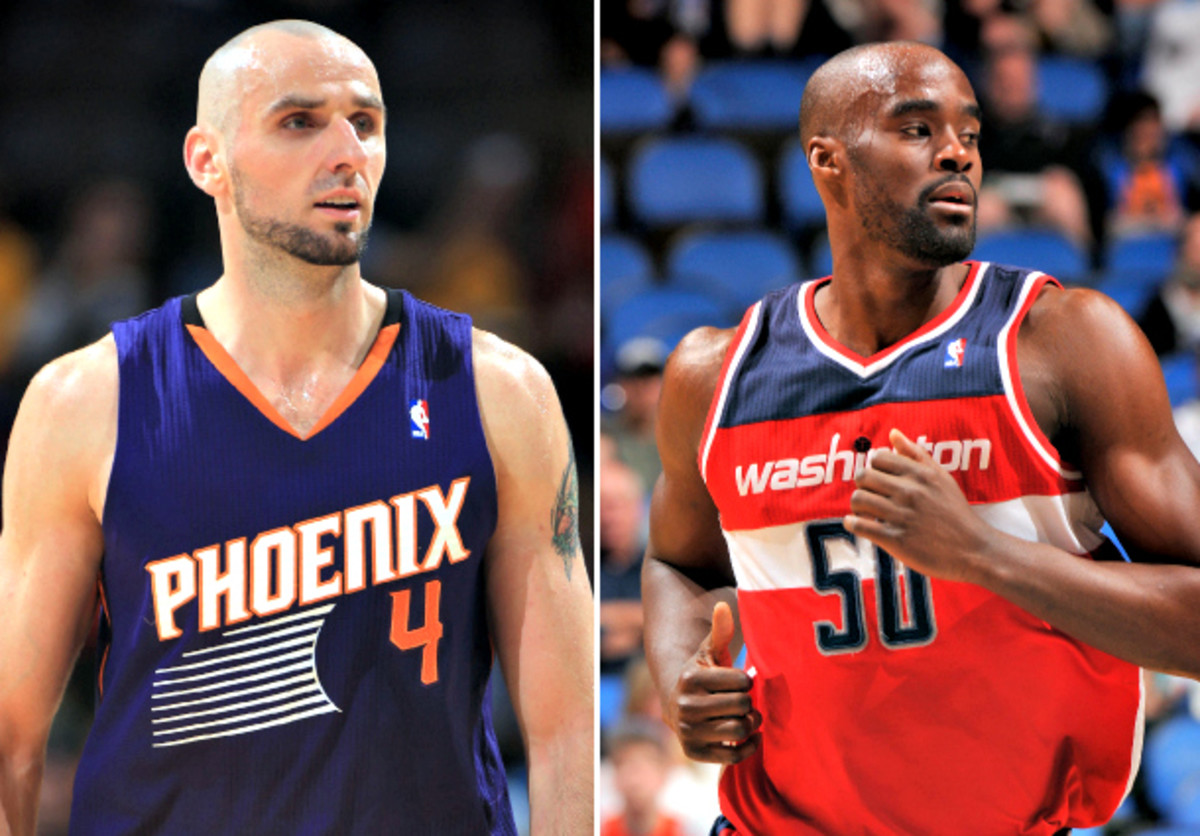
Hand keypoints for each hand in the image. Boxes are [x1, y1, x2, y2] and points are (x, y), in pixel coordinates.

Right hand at [666, 601, 761, 763]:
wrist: (677, 706)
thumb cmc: (702, 676)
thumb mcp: (709, 652)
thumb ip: (720, 631)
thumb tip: (723, 605)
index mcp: (691, 678)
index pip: (742, 682)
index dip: (746, 682)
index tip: (739, 683)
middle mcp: (685, 705)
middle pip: (742, 707)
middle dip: (749, 704)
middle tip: (745, 702)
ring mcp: (688, 731)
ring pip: (739, 730)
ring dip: (750, 724)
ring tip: (746, 717)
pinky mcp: (693, 752)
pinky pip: (733, 755)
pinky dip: (748, 747)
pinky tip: (748, 736)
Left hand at [845, 428, 992, 583]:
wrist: (974, 550)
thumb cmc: (955, 512)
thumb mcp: (941, 477)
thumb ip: (916, 454)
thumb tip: (893, 433)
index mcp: (920, 475)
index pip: (878, 458)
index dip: (874, 468)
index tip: (879, 480)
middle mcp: (910, 492)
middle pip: (863, 476)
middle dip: (862, 485)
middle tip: (870, 495)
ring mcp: (902, 516)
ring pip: (858, 499)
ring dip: (856, 506)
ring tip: (864, 512)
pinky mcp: (896, 539)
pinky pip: (860, 526)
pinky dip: (852, 524)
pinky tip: (857, 524)